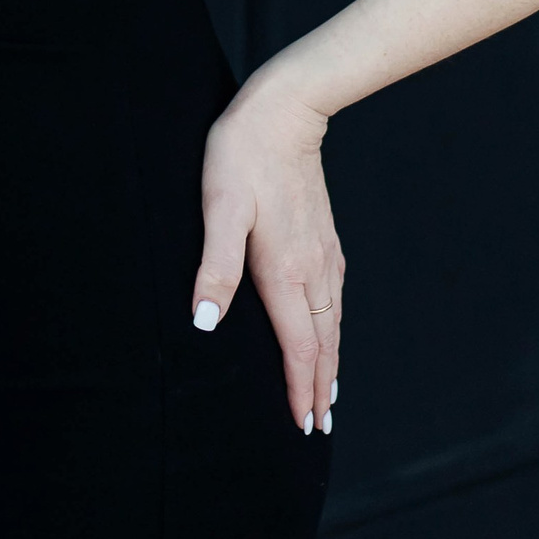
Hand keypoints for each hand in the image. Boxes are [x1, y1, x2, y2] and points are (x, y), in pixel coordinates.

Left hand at [192, 75, 342, 436]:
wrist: (284, 111)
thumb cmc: (243, 155)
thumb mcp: (218, 207)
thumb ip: (215, 267)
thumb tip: (204, 323)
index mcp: (285, 269)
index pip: (298, 344)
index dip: (299, 386)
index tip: (304, 424)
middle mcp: (312, 268)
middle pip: (322, 342)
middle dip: (320, 386)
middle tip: (320, 426)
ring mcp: (323, 252)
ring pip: (332, 322)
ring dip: (330, 362)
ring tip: (328, 394)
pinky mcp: (325, 237)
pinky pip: (334, 298)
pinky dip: (333, 329)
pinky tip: (330, 331)